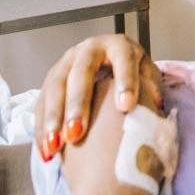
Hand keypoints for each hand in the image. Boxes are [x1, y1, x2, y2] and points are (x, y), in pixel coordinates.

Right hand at [33, 34, 161, 160]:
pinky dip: (41, 127)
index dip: (125, 83)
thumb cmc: (130, 67)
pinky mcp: (50, 78)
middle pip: (80, 74)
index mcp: (117, 46)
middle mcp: (88, 50)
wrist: (108, 56)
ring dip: (53, 119)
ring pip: (55, 87)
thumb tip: (153, 104)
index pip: (123, 61)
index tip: (125, 107)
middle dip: (77, 105)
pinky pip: (41, 102)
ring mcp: (66, 62)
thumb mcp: (145, 69)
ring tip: (55, 145)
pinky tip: (45, 148)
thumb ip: (150, 84)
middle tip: (77, 133)